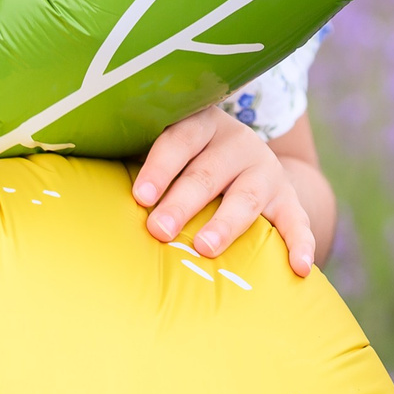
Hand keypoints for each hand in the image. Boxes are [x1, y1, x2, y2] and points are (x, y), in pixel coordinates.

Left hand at [132, 105, 318, 276]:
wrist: (246, 165)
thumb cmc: (186, 163)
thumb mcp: (171, 151)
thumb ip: (144, 167)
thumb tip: (93, 197)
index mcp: (202, 125)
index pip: (179, 139)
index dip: (159, 167)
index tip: (140, 196)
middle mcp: (236, 143)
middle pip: (207, 172)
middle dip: (182, 202)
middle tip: (159, 229)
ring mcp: (265, 170)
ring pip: (246, 196)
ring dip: (225, 223)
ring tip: (204, 248)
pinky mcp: (287, 198)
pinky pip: (297, 221)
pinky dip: (300, 244)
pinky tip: (298, 268)